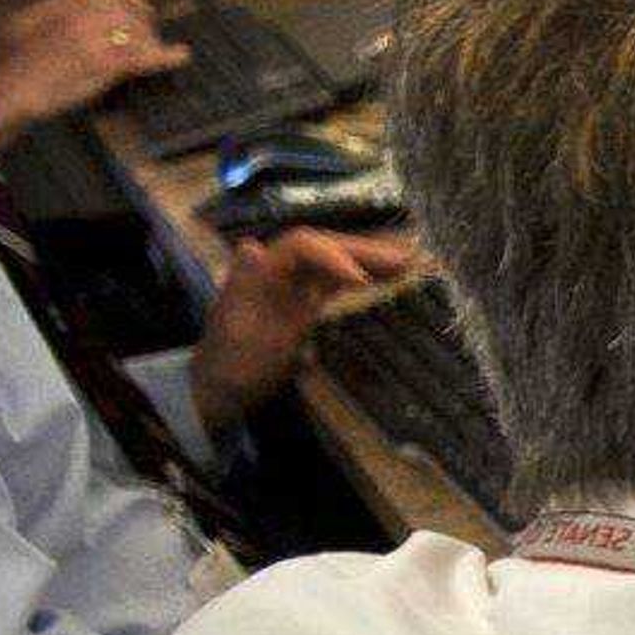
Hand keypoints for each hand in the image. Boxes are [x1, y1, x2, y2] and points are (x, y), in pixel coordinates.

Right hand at [0, 0, 188, 149]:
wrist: (12, 89)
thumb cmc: (19, 64)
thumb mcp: (31, 23)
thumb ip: (59, 10)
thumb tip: (91, 9)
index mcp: (63, 1)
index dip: (130, 0)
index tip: (141, 10)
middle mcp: (80, 13)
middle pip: (129, 10)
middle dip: (145, 23)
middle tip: (153, 36)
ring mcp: (93, 35)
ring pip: (138, 32)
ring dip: (151, 42)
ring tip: (160, 54)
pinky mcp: (103, 61)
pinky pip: (143, 55)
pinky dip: (166, 56)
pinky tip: (181, 56)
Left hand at [191, 229, 421, 438]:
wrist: (223, 388)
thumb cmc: (234, 365)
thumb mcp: (239, 332)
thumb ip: (248, 291)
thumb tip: (250, 247)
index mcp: (260, 272)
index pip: (300, 246)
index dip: (332, 255)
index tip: (361, 281)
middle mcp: (278, 269)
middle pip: (326, 247)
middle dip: (366, 251)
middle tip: (409, 260)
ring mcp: (293, 283)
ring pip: (335, 260)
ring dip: (371, 259)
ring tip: (411, 262)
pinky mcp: (305, 299)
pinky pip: (337, 279)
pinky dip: (364, 275)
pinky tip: (389, 275)